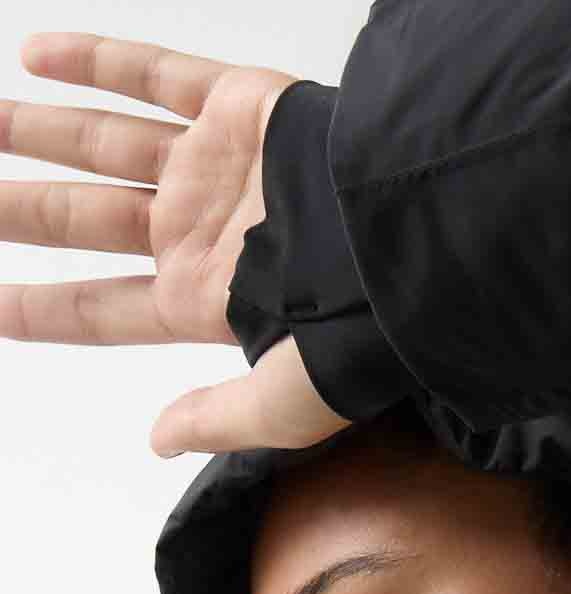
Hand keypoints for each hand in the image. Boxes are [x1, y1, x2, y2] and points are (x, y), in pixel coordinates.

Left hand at [0, 31, 353, 455]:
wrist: (414, 239)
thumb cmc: (364, 328)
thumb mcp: (289, 403)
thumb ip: (219, 419)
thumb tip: (159, 441)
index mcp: (205, 300)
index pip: (102, 309)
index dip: (41, 310)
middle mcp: (199, 231)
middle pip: (85, 220)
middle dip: (21, 210)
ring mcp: (212, 167)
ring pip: (102, 143)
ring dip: (38, 130)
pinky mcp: (238, 107)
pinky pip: (155, 74)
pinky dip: (95, 60)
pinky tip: (35, 57)